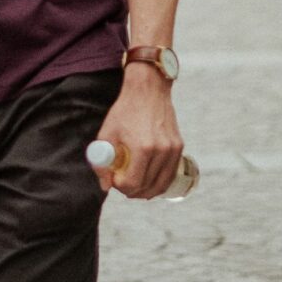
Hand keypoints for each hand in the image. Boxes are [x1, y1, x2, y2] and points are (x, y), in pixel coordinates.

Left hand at [93, 66, 182, 199]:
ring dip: (147, 191)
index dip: (120, 187)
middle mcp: (161, 150)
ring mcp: (173, 149)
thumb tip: (106, 186)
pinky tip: (150, 184)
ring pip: (161, 184)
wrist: (147, 90)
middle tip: (122, 185)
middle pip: (147, 187)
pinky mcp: (179, 147)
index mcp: (142, 148)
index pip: (133, 183)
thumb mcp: (107, 134)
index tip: (114, 180)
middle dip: (132, 191)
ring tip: (135, 188)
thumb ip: (103, 162)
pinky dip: (160, 183)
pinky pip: (170, 174)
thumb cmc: (124, 111)